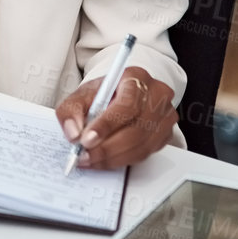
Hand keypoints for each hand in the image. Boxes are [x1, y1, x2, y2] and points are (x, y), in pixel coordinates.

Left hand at [54, 67, 176, 170]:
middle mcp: (157, 95)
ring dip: (112, 158)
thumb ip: (72, 110)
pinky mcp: (165, 134)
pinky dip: (122, 161)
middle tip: (84, 155)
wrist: (120, 96)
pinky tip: (104, 160)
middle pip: (136, 129)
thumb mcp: (82, 95)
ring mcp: (165, 116)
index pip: (126, 104)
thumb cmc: (104, 94)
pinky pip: (145, 154)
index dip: (106, 125)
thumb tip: (73, 133)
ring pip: (141, 145)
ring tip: (90, 160)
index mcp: (137, 78)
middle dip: (106, 147)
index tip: (86, 139)